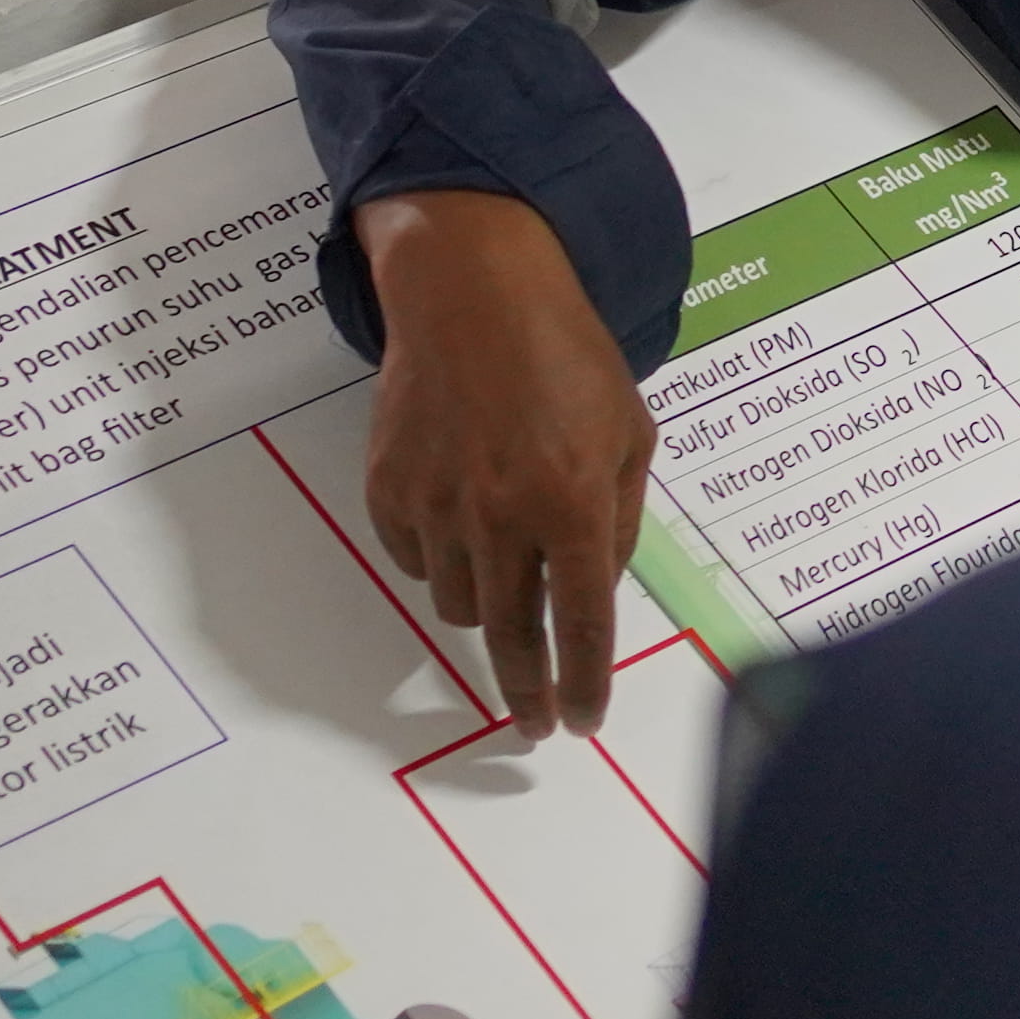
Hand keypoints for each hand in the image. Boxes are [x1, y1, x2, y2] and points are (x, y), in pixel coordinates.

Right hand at [358, 188, 659, 738]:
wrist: (472, 293)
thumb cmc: (566, 354)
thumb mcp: (629, 432)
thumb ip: (619, 518)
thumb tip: (598, 588)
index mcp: (573, 503)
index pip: (580, 625)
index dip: (583, 684)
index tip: (582, 722)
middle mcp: (502, 515)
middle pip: (510, 638)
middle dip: (524, 693)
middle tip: (532, 725)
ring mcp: (438, 506)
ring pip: (457, 605)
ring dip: (486, 611)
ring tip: (505, 574)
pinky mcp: (390, 491)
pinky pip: (416, 561)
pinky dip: (442, 562)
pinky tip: (462, 522)